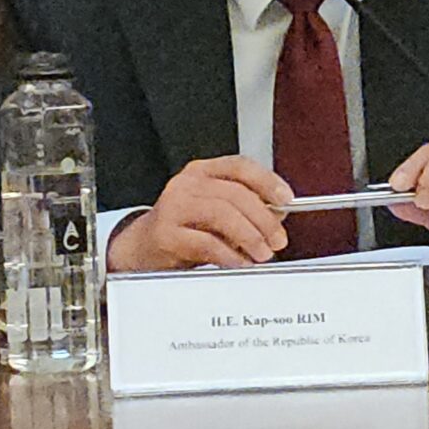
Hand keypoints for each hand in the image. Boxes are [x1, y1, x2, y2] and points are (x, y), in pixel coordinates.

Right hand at [107, 156, 292, 270]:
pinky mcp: (165, 233)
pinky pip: (206, 242)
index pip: (240, 166)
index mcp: (202, 172)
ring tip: (262, 253)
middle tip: (277, 240)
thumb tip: (277, 216)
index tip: (286, 200)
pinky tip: (240, 262)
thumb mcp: (216, 212)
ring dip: (249, 236)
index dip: (267, 181)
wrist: (143, 249)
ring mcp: (173, 206)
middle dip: (264, 219)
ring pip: (223, 214)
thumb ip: (246, 209)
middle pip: (235, 193)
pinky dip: (229, 254)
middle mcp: (187, 184)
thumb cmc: (184, 229)